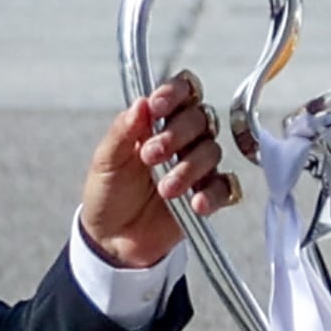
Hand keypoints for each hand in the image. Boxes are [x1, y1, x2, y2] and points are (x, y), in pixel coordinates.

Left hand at [81, 77, 239, 269]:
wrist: (111, 239)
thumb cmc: (108, 193)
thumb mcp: (106, 161)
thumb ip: (123, 131)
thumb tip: (141, 103)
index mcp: (158, 121)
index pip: (182, 91)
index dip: (175, 93)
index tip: (157, 107)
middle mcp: (183, 139)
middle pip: (200, 118)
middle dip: (177, 135)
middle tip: (150, 156)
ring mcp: (196, 167)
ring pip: (211, 152)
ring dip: (188, 168)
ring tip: (164, 189)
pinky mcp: (207, 196)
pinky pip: (225, 188)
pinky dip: (213, 194)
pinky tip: (196, 203)